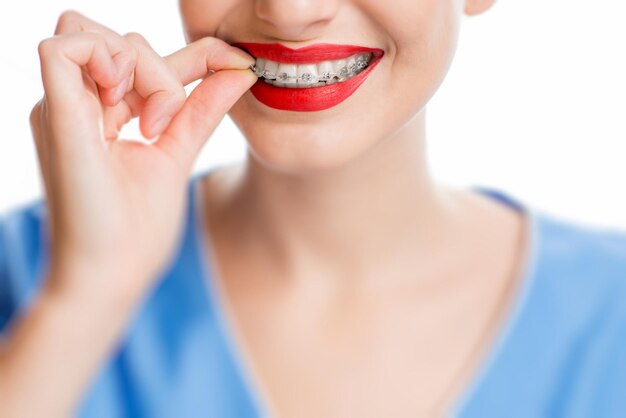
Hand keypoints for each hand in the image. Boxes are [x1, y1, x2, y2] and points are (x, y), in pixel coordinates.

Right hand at [29, 11, 255, 301]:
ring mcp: (62, 108)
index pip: (143, 54)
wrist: (112, 277)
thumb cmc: (138, 230)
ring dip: (141, 70)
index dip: (196, 51)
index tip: (239, 63)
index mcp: (103, 113)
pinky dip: (105, 60)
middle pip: (121, 39)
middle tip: (166, 126)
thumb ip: (203, 107)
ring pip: (94, 34)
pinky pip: (61, 49)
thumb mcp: (178, 153)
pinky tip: (129, 108)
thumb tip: (242, 68)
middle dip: (161, 69)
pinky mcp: (56, 118)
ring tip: (152, 127)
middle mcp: (77, 104)